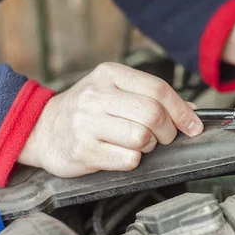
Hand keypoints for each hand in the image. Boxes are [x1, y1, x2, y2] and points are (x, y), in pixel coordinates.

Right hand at [18, 62, 202, 177]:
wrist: (40, 129)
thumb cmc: (86, 110)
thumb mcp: (114, 91)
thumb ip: (151, 97)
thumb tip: (191, 111)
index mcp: (110, 74)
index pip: (158, 89)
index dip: (182, 111)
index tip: (193, 126)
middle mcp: (97, 95)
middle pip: (154, 114)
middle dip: (168, 131)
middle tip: (164, 138)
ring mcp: (87, 122)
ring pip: (143, 137)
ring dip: (150, 146)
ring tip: (138, 143)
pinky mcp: (83, 150)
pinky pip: (128, 159)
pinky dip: (134, 160)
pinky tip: (122, 153)